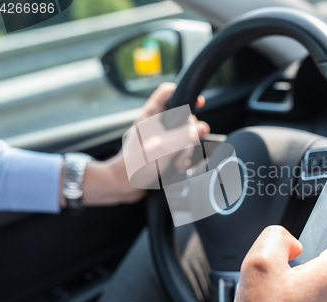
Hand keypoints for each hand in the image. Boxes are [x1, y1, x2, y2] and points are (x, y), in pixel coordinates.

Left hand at [72, 83, 208, 206]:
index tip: (198, 102)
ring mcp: (158, 137)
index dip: (184, 93)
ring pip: (183, 134)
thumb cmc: (135, 165)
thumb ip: (185, 136)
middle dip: (189, 133)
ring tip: (179, 161)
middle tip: (186, 146)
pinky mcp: (162, 150)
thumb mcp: (163, 147)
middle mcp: (154, 123)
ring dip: (186, 149)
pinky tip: (178, 166)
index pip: (168, 92)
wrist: (124, 185)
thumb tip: (202, 128)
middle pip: (182, 117)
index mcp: (150, 115)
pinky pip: (179, 148)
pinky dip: (181, 157)